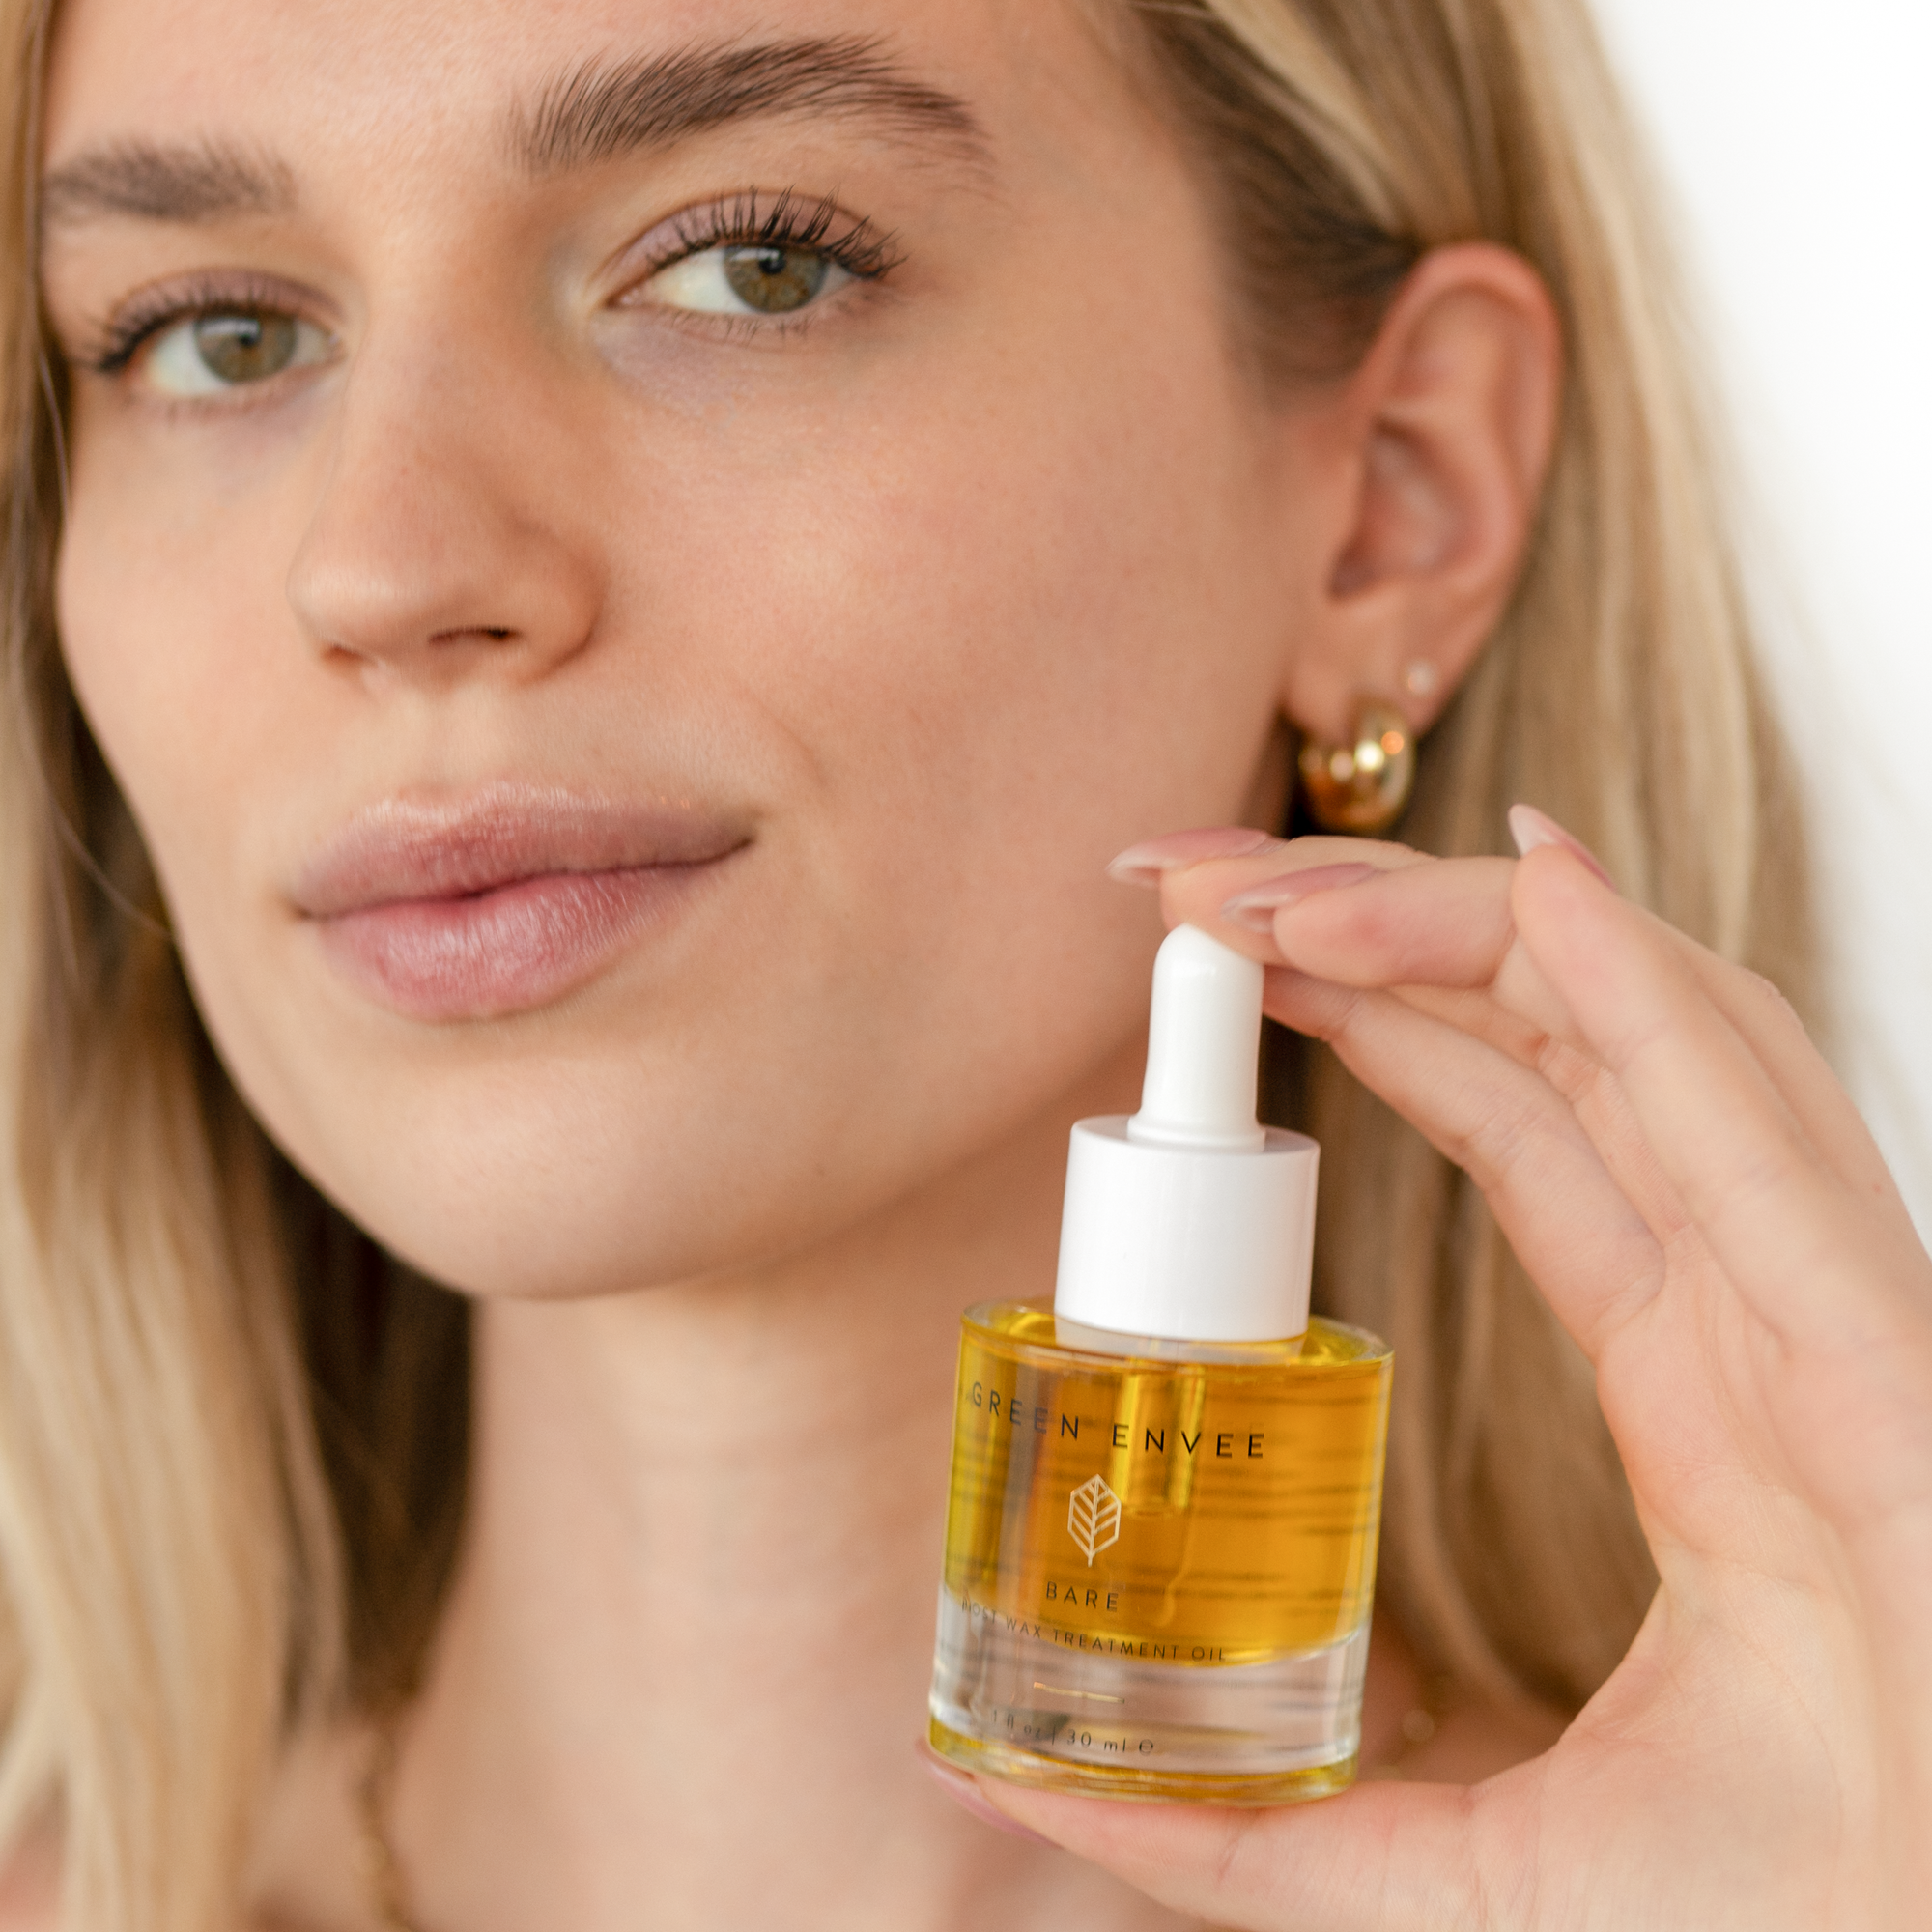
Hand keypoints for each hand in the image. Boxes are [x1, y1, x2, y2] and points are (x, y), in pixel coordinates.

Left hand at [969, 813, 1931, 1929]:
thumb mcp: (1447, 1872)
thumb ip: (1230, 1824)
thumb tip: (983, 1772)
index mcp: (1697, 1393)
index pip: (1526, 1133)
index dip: (1386, 1022)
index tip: (1229, 962)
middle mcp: (1760, 1317)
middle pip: (1567, 1043)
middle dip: (1384, 926)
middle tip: (1194, 879)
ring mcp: (1826, 1321)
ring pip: (1644, 1046)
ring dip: (1458, 933)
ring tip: (1275, 890)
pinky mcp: (1881, 1369)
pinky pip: (1756, 1141)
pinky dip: (1652, 999)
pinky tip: (1541, 891)